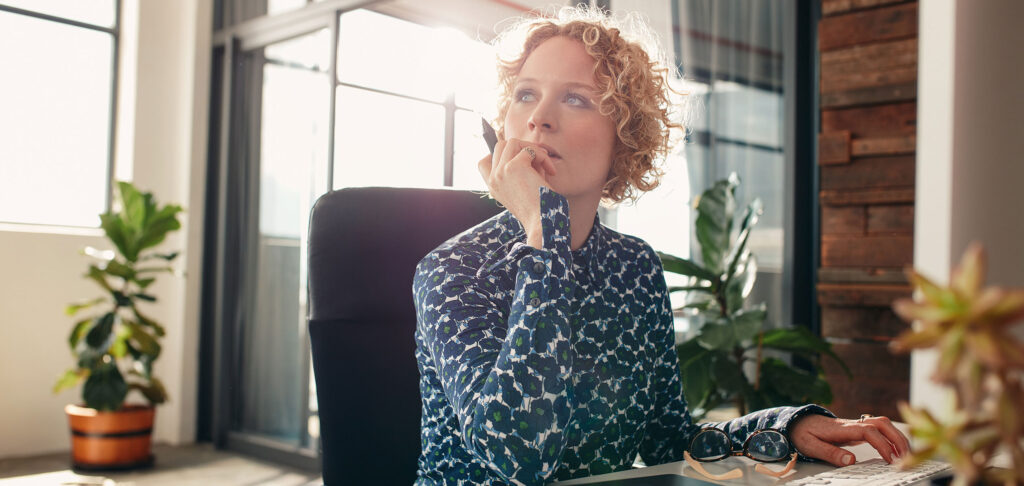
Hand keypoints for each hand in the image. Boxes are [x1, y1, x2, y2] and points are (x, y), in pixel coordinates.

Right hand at [478, 138, 556, 248]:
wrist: (541, 223)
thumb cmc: (539, 209)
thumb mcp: (523, 188)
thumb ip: (520, 170)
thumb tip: (528, 149)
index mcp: (493, 187)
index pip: (484, 162)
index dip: (499, 154)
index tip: (518, 157)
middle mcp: (493, 179)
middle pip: (500, 146)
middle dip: (522, 147)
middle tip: (538, 158)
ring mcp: (501, 172)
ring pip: (513, 142)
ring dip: (532, 149)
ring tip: (544, 164)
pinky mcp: (513, 166)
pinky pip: (530, 150)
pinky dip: (543, 157)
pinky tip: (551, 172)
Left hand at [789, 414, 911, 466]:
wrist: (797, 421)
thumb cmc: (803, 433)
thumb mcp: (811, 445)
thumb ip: (830, 453)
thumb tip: (851, 460)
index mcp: (841, 428)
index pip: (868, 431)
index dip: (882, 444)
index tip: (891, 459)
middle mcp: (851, 424)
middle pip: (881, 423)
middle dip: (897, 438)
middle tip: (907, 457)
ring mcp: (855, 425)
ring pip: (882, 424)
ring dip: (897, 436)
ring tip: (907, 454)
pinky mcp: (857, 430)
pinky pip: (879, 429)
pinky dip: (891, 437)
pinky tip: (897, 449)